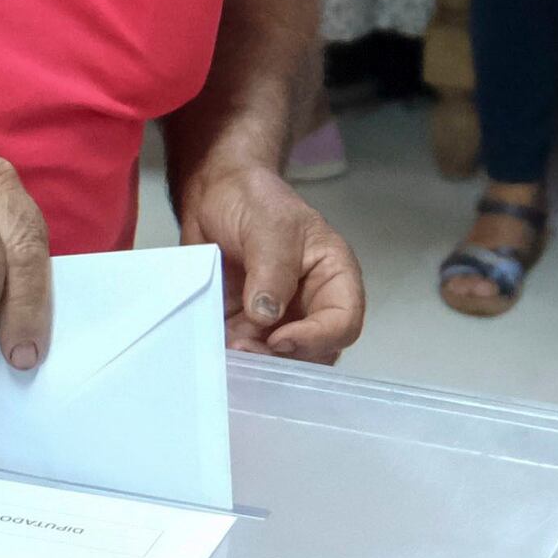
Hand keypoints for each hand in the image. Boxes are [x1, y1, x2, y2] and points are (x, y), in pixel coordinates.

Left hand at [173, 156, 363, 360]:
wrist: (215, 195)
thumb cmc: (255, 200)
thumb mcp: (270, 225)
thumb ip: (272, 269)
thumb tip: (265, 316)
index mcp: (333, 277)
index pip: (343, 322)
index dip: (317, 338)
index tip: (279, 339)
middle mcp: (312, 305)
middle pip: (315, 352)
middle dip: (282, 358)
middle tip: (243, 348)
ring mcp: (280, 319)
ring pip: (280, 361)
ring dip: (254, 362)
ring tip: (225, 347)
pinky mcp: (247, 327)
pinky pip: (247, 353)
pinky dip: (232, 357)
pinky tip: (213, 348)